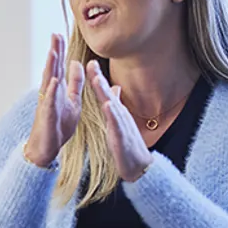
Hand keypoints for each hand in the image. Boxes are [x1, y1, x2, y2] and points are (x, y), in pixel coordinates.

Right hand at [23, 34, 79, 166]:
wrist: (47, 146)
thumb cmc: (58, 124)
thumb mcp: (73, 100)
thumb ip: (75, 83)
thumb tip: (77, 64)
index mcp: (58, 89)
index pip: (59, 66)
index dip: (59, 51)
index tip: (59, 34)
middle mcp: (50, 93)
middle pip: (52, 68)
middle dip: (54, 52)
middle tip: (55, 34)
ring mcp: (47, 103)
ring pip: (48, 81)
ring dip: (50, 67)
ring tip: (53, 51)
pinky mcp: (47, 116)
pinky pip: (50, 101)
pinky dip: (52, 91)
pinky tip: (54, 81)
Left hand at [86, 60, 154, 180]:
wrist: (138, 165)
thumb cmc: (126, 143)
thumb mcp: (118, 120)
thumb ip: (116, 103)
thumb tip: (115, 87)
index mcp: (115, 112)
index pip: (104, 92)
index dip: (97, 77)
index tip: (88, 62)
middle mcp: (119, 115)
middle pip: (108, 93)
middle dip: (99, 78)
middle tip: (91, 62)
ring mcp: (121, 125)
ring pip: (112, 105)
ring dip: (105, 92)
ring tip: (97, 79)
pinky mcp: (122, 137)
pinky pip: (117, 124)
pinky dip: (112, 114)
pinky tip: (107, 106)